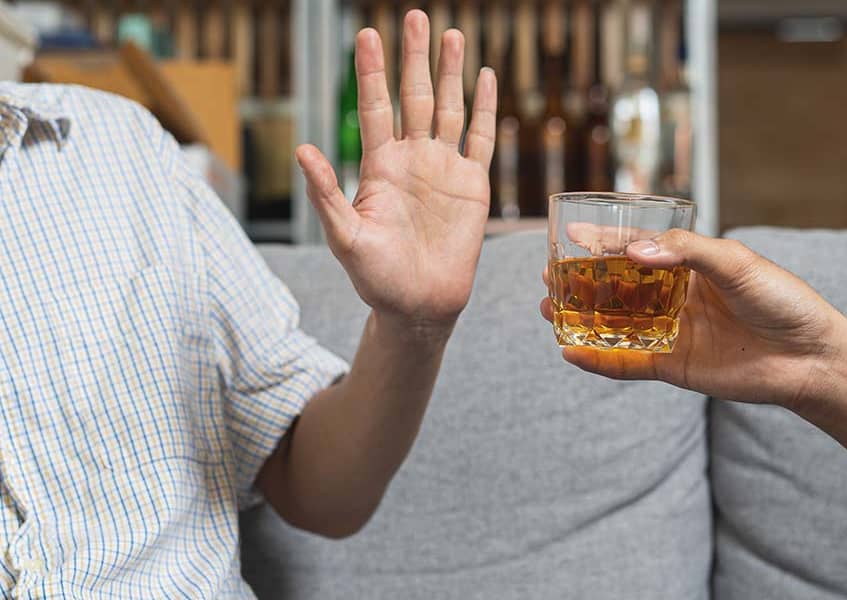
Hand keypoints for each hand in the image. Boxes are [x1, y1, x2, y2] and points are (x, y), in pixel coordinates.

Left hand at [296, 11, 496, 337]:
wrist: (420, 307)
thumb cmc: (377, 279)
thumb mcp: (345, 238)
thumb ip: (327, 194)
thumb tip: (302, 149)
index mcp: (380, 167)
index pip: (375, 108)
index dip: (372, 72)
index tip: (367, 34)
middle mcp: (413, 160)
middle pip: (413, 97)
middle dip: (414, 58)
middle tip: (416, 17)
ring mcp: (445, 170)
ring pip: (448, 109)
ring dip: (450, 73)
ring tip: (452, 34)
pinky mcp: (473, 186)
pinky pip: (481, 140)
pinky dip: (484, 109)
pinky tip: (485, 78)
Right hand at [540, 229, 846, 411]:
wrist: (810, 356)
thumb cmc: (782, 299)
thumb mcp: (736, 262)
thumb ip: (685, 252)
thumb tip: (633, 251)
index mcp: (690, 265)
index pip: (636, 248)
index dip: (603, 241)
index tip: (570, 234)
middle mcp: (676, 297)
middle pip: (617, 286)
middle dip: (581, 280)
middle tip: (549, 274)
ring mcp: (673, 332)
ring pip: (616, 324)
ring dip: (581, 318)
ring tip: (549, 308)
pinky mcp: (675, 366)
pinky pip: (628, 363)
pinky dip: (599, 360)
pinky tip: (571, 352)